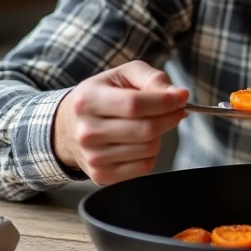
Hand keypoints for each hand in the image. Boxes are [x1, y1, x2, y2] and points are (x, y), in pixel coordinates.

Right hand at [52, 61, 188, 185]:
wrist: (68, 126)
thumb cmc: (102, 96)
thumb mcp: (123, 75)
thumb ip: (152, 78)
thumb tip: (178, 95)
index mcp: (88, 101)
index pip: (135, 105)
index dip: (165, 102)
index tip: (181, 97)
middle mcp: (87, 132)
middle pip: (145, 130)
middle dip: (170, 117)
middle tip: (176, 109)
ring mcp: (93, 157)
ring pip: (149, 149)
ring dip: (159, 135)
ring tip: (148, 123)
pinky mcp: (102, 175)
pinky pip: (144, 166)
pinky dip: (150, 153)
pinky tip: (139, 141)